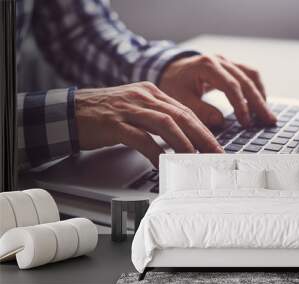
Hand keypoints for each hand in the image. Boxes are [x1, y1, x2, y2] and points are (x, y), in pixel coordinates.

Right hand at [75, 82, 222, 166]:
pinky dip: (155, 152)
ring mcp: (129, 109)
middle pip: (181, 116)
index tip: (215, 145)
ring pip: (165, 124)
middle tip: (214, 154)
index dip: (203, 129)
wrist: (70, 111)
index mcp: (151, 93)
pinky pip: (141, 138)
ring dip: (183, 143)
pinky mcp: (115, 123)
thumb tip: (180, 140)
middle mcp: (143, 97)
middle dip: (202, 136)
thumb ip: (157, 120)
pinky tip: (163, 163)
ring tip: (194, 160)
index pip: (184, 111)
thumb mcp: (136, 109)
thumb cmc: (105, 114)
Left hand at [160, 55, 276, 127]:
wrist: (169, 69)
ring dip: (260, 95)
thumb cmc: (173, 84)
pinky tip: (260, 103)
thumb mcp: (180, 98)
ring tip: (267, 115)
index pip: (231, 85)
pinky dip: (256, 89)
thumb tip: (220, 122)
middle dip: (258, 102)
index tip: (246, 123)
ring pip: (251, 75)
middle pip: (246, 80)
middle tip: (268, 121)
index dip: (240, 105)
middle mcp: (220, 60)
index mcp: (207, 66)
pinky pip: (248, 75)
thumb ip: (199, 110)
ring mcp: (226, 61)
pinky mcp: (230, 66)